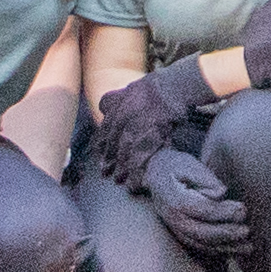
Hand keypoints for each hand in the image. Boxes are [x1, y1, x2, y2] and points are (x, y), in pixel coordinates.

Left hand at [87, 65, 200, 180]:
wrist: (171, 87)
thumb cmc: (151, 88)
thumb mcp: (125, 90)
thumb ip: (112, 101)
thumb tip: (103, 107)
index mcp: (115, 110)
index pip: (104, 134)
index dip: (101, 148)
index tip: (99, 159)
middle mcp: (123, 121)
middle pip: (114, 147)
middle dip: (109, 162)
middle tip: (106, 175)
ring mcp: (138, 130)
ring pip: (126, 155)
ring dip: (122, 170)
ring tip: (120, 182)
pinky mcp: (153, 137)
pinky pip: (143, 159)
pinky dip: (138, 173)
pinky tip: (135, 184)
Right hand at [145, 147, 249, 255]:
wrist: (155, 174)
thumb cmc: (176, 166)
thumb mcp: (189, 164)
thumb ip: (206, 178)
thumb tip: (222, 193)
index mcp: (174, 199)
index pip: (201, 209)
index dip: (223, 212)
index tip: (242, 209)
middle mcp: (173, 219)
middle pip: (202, 232)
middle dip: (227, 233)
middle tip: (247, 230)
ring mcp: (176, 230)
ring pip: (203, 244)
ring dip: (227, 248)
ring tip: (249, 247)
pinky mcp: (183, 235)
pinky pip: (202, 248)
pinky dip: (220, 251)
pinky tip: (237, 250)